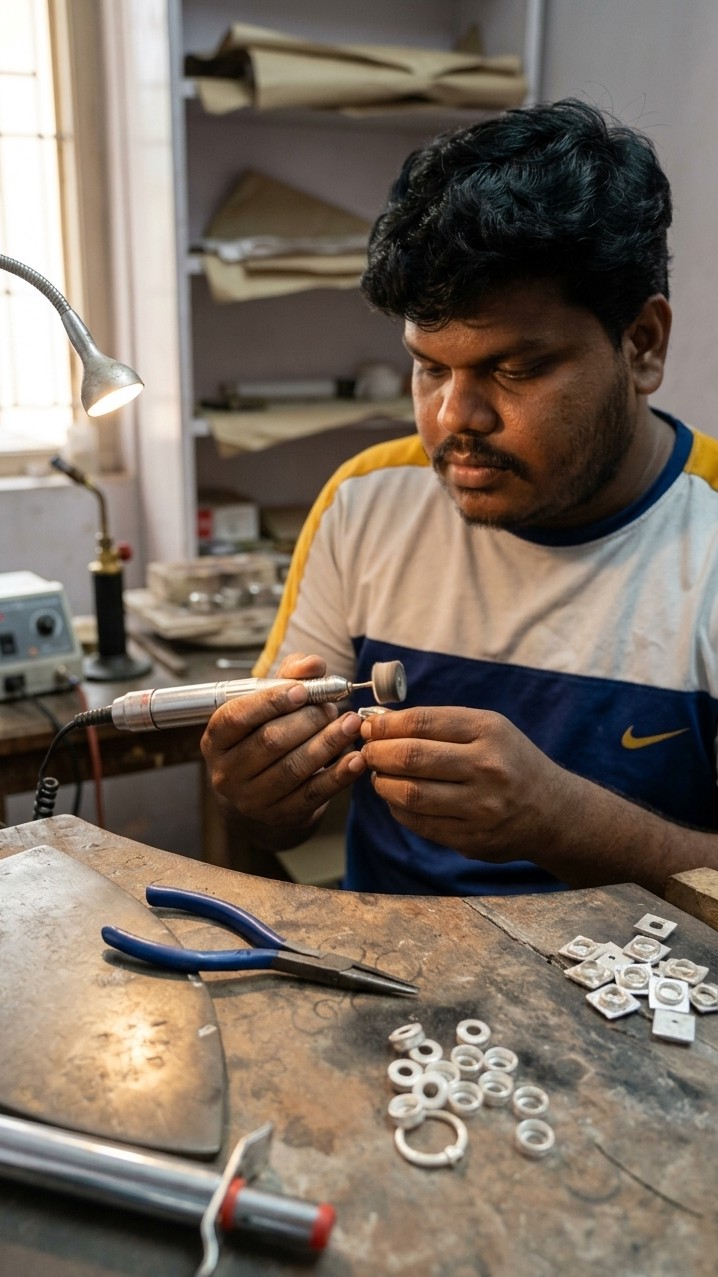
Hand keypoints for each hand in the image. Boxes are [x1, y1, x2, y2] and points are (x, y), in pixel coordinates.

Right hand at [201, 652, 363, 834]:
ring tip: (351, 724)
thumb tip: (314, 664)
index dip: (270, 702)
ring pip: (294, 768)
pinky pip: (313, 793)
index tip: (302, 690)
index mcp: (216, 740)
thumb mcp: (269, 705)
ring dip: (328, 743)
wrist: (263, 796)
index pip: (236, 717)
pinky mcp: (280, 816)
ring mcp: (251, 799)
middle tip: (333, 708)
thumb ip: (290, 678)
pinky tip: (356, 759)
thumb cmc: (266, 737)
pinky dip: (338, 775)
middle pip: (270, 741)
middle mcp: (226, 773)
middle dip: (308, 720)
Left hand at [359, 705, 567, 863]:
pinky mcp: (472, 839)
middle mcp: (487, 768)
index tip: (369, 727)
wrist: (552, 811)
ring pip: (410, 794)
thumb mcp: (489, 729)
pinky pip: (419, 823)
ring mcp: (481, 808)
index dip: (386, 725)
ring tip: (379, 775)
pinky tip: (396, 798)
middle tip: (367, 751)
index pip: (422, 722)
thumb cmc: (510, 761)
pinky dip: (398, 809)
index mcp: (489, 732)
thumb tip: (381, 723)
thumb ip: (439, 724)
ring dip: (383, 783)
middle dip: (377, 753)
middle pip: (411, 758)